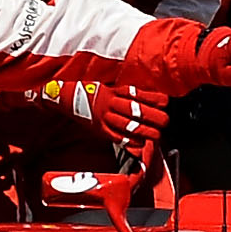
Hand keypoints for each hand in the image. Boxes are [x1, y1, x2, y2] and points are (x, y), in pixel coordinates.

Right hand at [48, 78, 166, 160]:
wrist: (65, 98)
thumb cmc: (89, 92)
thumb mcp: (107, 87)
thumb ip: (124, 92)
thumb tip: (145, 97)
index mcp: (114, 91)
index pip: (138, 94)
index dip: (153, 98)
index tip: (166, 101)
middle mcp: (110, 103)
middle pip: (136, 110)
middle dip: (153, 116)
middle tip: (166, 120)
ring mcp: (104, 117)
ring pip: (128, 124)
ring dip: (145, 131)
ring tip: (157, 135)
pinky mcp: (99, 129)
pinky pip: (116, 137)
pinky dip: (129, 141)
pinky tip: (140, 144)